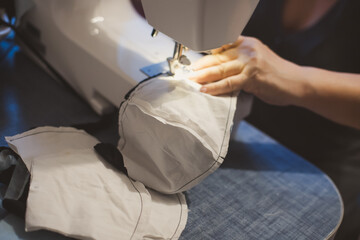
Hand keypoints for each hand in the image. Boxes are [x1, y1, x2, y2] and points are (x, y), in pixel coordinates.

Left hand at [189, 36, 303, 105]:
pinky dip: (215, 87)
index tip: (192, 57)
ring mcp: (250, 62)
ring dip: (203, 76)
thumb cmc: (276, 74)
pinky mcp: (252, 77)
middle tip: (188, 72)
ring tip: (191, 80)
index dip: (205, 50)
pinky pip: (228, 83)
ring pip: (220, 69)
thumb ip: (239, 61)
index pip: (220, 44)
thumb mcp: (256, 60)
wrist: (297, 82)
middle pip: (217, 57)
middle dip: (200, 65)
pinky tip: (205, 90)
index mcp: (247, 42)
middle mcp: (247, 49)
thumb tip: (218, 68)